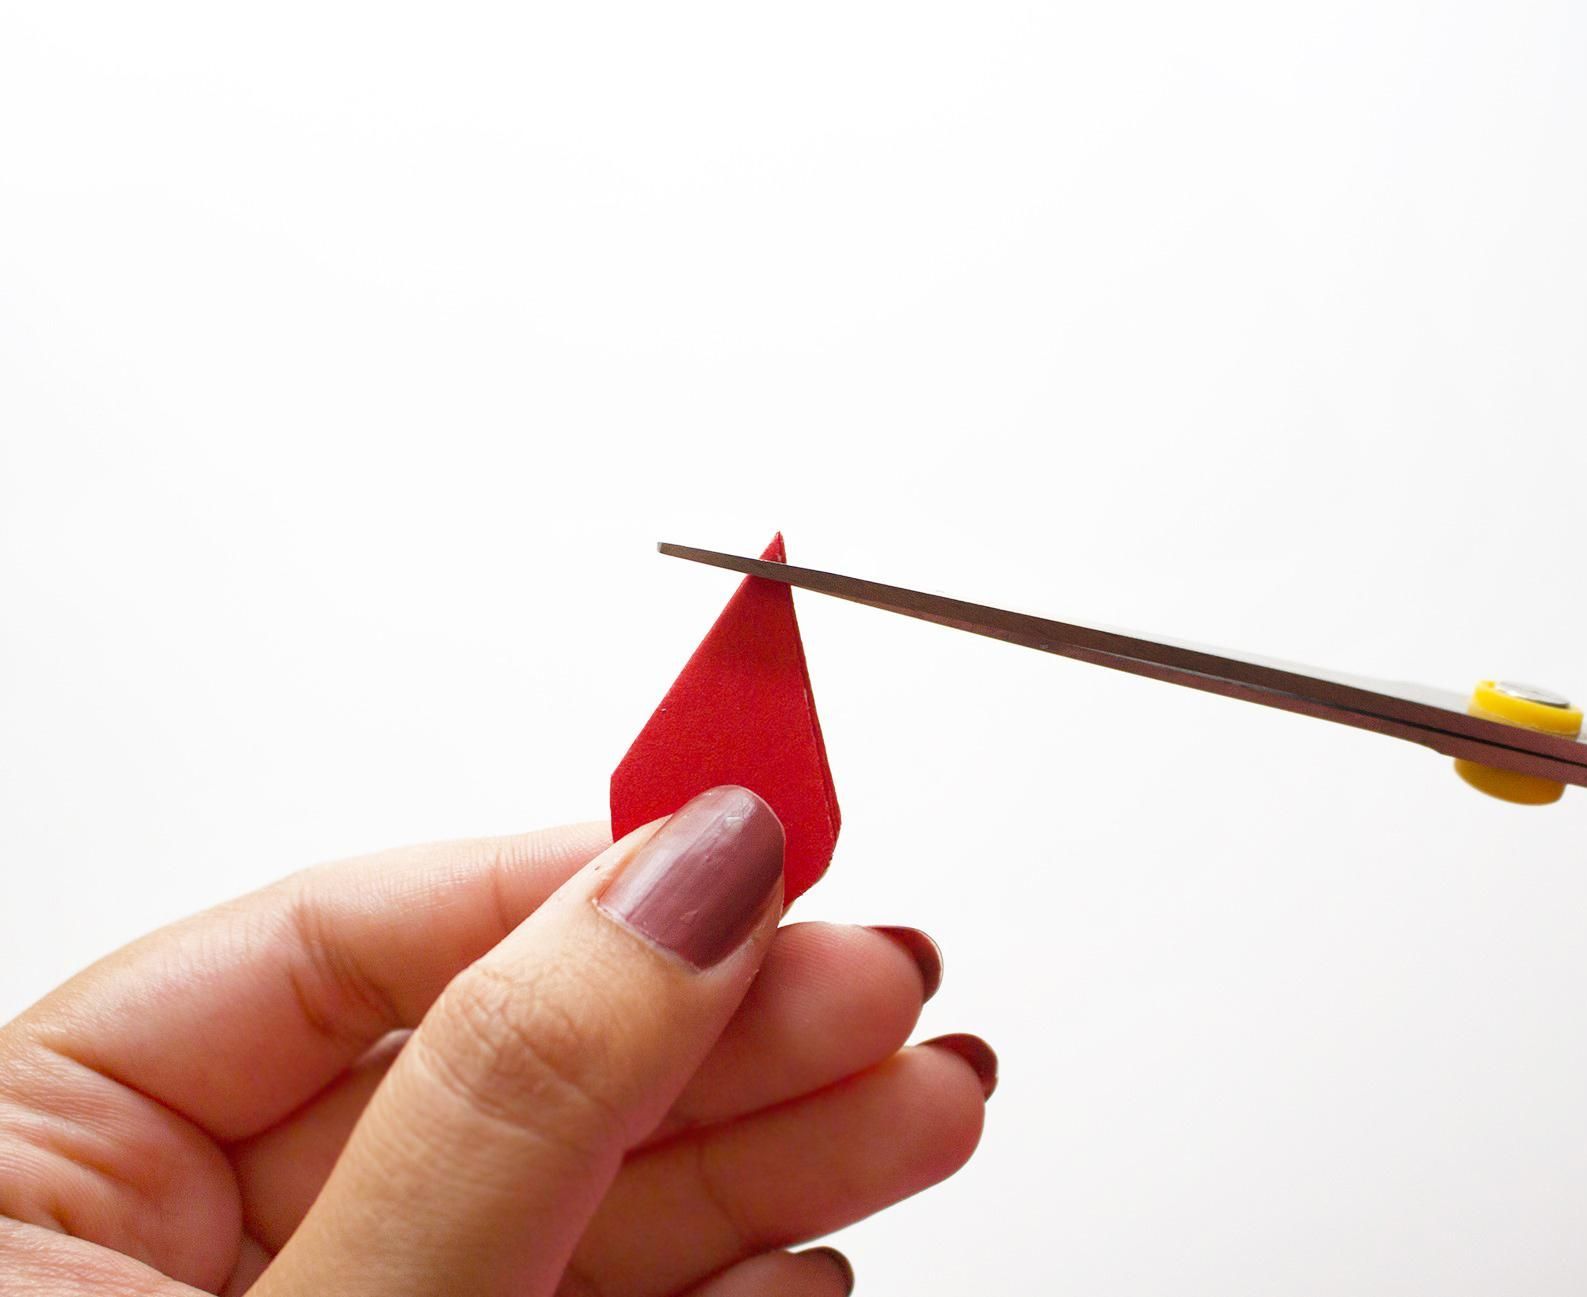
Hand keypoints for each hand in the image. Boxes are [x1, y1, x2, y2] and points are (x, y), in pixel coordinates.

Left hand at [0, 786, 992, 1294]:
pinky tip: (809, 1245)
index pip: (332, 944)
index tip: (744, 854)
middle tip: (876, 972)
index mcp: (28, 1166)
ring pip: (568, 1191)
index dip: (565, 884)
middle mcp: (158, 1245)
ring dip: (767, 1148)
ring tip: (922, 1091)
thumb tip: (675, 885)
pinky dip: (714, 1283)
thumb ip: (494, 1114)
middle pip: (489, 1062)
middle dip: (716, 1022)